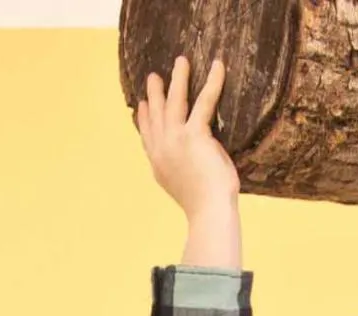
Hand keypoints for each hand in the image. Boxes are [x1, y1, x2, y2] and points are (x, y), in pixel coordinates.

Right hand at [135, 56, 239, 220]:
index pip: (147, 137)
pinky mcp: (194, 134)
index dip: (144, 119)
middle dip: (154, 94)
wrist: (208, 211)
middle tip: (153, 77)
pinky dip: (212, 82)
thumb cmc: (204, 206)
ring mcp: (176, 140)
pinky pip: (204, 101)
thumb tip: (192, 160)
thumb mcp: (183, 186)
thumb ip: (181, 170)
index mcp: (158, 165)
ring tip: (180, 62)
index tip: (141, 105)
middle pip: (155, 115)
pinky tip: (216, 67)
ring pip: (175, 101)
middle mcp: (162, 149)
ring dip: (178, 79)